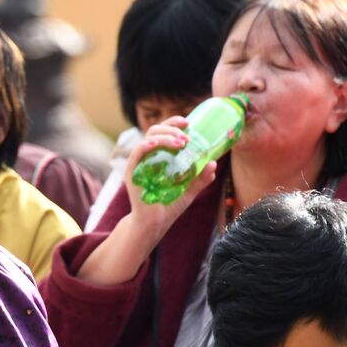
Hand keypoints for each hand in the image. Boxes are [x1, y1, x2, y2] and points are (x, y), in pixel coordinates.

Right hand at [79, 119, 220, 286]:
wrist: (155, 224)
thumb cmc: (168, 206)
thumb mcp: (190, 190)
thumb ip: (201, 178)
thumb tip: (213, 163)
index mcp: (159, 157)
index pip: (163, 132)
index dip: (174, 123)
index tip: (188, 123)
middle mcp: (148, 157)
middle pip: (155, 131)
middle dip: (171, 128)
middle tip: (187, 136)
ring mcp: (139, 164)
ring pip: (147, 139)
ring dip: (165, 136)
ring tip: (181, 142)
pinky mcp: (133, 174)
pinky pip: (136, 154)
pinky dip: (146, 145)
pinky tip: (156, 144)